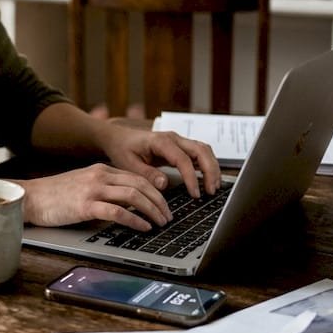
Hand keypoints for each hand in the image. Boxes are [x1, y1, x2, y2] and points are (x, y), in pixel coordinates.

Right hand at [18, 163, 173, 231]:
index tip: (164, 205)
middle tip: (168, 216)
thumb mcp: (83, 185)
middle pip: (141, 184)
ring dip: (152, 210)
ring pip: (133, 196)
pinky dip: (135, 220)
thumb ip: (104, 189)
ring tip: (160, 223)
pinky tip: (143, 227)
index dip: (156, 191)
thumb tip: (128, 205)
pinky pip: (118, 211)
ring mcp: (92, 190)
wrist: (31, 197)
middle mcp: (100, 176)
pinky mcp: (85, 205)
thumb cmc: (55, 196)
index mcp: (101, 170)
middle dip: (160, 202)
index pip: (138, 177)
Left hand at [99, 126, 220, 199]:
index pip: (183, 159)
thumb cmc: (122, 149)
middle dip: (210, 170)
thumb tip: (165, 184)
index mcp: (160, 141)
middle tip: (211, 191)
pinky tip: (208, 180)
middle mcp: (173, 138)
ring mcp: (178, 140)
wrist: (118, 138)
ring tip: (213, 188)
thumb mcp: (129, 164)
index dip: (192, 177)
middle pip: (201, 150)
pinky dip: (207, 165)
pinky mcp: (180, 146)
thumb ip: (147, 174)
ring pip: (204, 150)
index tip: (195, 194)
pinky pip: (199, 153)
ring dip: (212, 167)